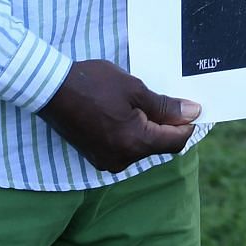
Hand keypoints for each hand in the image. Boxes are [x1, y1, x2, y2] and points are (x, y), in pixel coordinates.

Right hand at [38, 59, 201, 172]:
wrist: (51, 89)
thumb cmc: (94, 84)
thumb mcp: (135, 89)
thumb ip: (165, 106)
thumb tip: (193, 113)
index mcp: (134, 143)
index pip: (176, 141)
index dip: (188, 125)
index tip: (195, 107)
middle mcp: (122, 159)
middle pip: (159, 146)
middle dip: (168, 125)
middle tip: (168, 99)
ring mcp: (107, 160)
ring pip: (142, 147)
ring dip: (149, 128)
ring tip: (144, 102)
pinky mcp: (96, 156)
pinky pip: (126, 148)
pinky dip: (133, 132)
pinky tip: (129, 112)